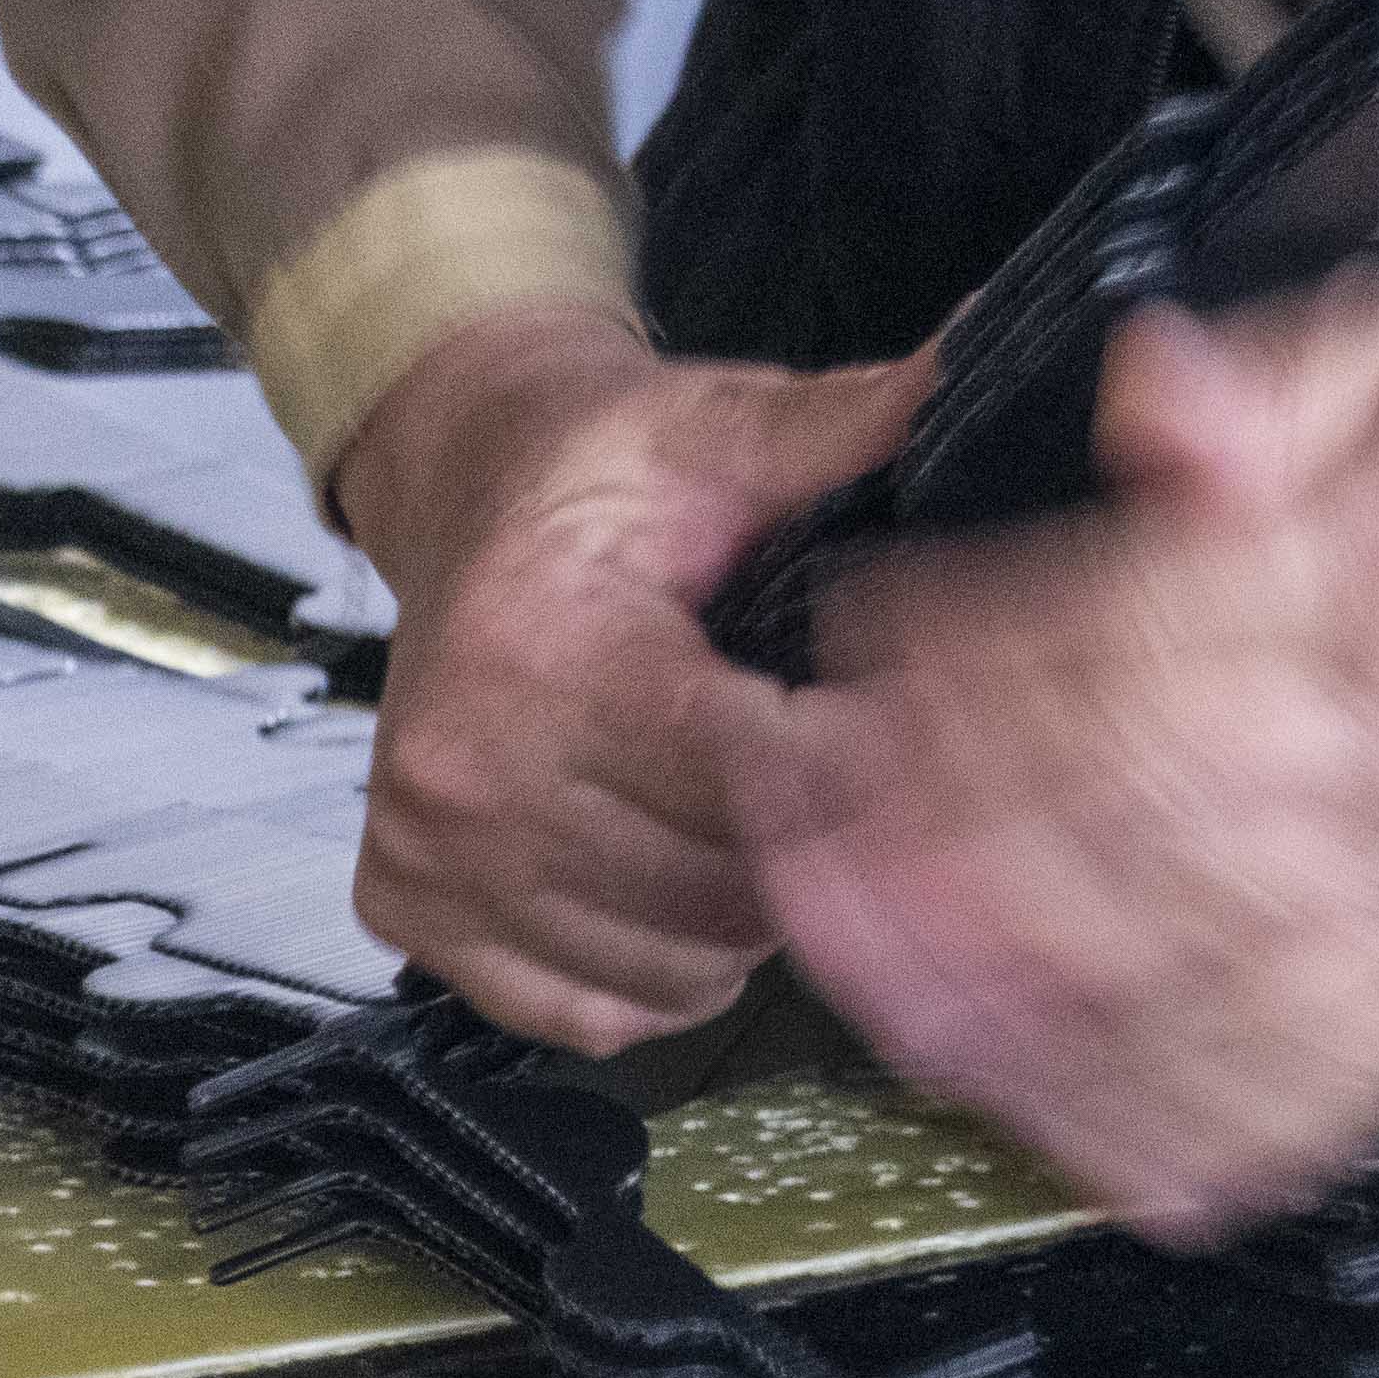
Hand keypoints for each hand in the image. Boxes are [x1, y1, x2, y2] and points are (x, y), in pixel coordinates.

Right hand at [337, 301, 930, 1052]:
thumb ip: (841, 426)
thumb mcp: (715, 427)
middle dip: (800, 854)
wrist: (461, 492)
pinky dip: (649, 977)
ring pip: (659, 967)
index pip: (742, 777)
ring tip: (744, 832)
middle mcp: (465, 763)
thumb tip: (973, 369)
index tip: (888, 740)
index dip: (845, 771)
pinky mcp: (405, 904)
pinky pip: (578, 1008)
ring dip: (733, 926)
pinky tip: (668, 891)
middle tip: (822, 786)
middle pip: (710, 888)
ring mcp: (427, 848)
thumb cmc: (596, 477)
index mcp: (545, 649)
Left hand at [736, 273, 1378, 1246]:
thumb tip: (1155, 399)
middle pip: (1138, 817)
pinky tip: (1067, 1137)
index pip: (1142, 632)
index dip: (972, 658)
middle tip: (799, 851)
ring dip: (1019, 1001)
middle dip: (942, 847)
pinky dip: (1184, 1127)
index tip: (854, 664)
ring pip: (1203, 973)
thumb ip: (1275, 377)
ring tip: (876, 996)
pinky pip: (1312, 1090)